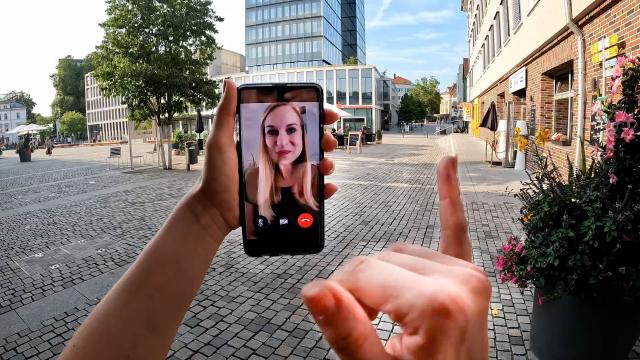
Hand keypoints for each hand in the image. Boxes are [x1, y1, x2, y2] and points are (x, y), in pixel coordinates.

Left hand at [195, 79, 340, 234]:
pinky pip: (309, 190)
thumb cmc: (216, 174)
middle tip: (328, 142)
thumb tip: (229, 82)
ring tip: (327, 166)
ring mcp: (284, 175)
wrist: (216, 210)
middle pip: (310, 143)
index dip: (315, 116)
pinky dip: (324, 188)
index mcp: (267, 139)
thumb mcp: (220, 140)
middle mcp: (279, 155)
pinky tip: (328, 186)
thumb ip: (226, 113)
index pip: (295, 123)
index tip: (328, 114)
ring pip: (314, 166)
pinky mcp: (286, 194)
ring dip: (327, 163)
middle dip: (325, 140)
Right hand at [301, 156, 489, 358]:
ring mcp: (469, 277)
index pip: (361, 272)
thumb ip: (346, 330)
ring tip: (384, 318)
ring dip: (381, 277)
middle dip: (360, 289)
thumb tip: (312, 288)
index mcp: (438, 303)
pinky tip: (445, 165)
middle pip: (379, 259)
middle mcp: (460, 280)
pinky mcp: (470, 277)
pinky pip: (454, 231)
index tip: (337, 322)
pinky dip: (449, 200)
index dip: (338, 297)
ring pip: (398, 251)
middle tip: (364, 330)